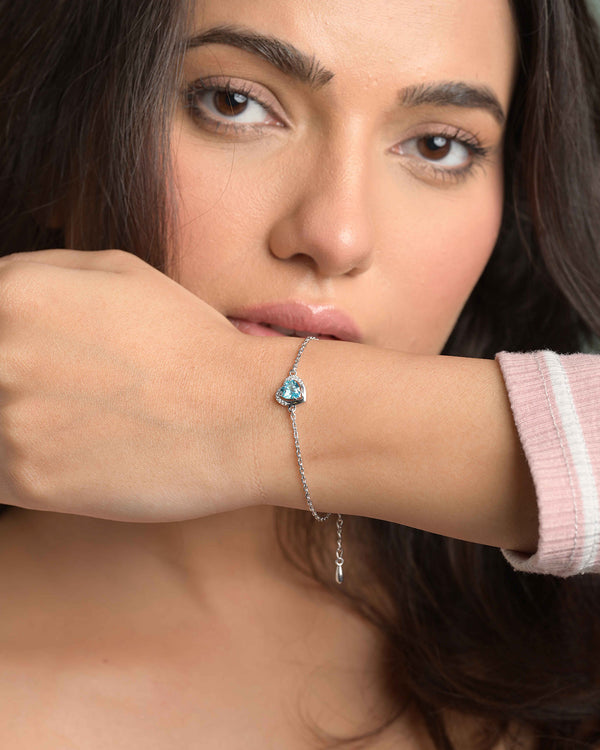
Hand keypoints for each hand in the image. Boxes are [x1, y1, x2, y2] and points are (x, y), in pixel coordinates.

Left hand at [0, 249, 263, 520]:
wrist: (239, 415)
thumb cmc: (187, 339)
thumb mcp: (118, 270)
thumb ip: (37, 270)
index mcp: (14, 294)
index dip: (10, 345)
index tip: (40, 364)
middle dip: (14, 383)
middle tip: (67, 392)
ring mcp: (9, 420)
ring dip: (15, 426)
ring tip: (70, 424)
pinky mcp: (26, 480)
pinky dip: (22, 468)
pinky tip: (69, 456)